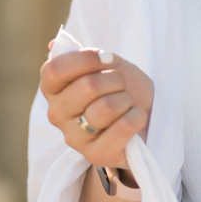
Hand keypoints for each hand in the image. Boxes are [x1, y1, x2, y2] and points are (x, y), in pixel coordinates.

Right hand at [39, 47, 152, 169]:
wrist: (147, 116)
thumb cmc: (122, 88)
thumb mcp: (106, 65)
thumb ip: (82, 56)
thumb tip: (53, 45)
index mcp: (53, 89)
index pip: (55, 69)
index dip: (86, 59)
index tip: (109, 59)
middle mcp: (57, 114)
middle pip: (87, 86)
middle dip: (115, 80)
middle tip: (121, 85)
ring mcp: (74, 138)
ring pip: (105, 107)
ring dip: (126, 100)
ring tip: (127, 104)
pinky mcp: (96, 156)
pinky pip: (122, 127)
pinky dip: (137, 117)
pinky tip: (135, 118)